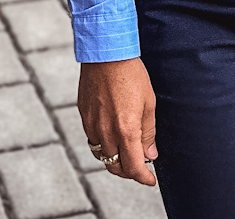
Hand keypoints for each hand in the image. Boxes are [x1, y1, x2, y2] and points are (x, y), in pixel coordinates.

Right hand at [77, 58, 158, 184]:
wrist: (106, 54)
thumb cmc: (131, 75)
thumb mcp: (149, 104)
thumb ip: (148, 133)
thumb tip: (150, 154)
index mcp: (126, 131)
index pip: (134, 167)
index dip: (144, 178)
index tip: (150, 180)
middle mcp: (106, 132)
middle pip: (115, 166)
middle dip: (129, 172)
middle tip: (140, 169)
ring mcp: (92, 125)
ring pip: (102, 156)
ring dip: (114, 161)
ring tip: (126, 155)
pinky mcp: (84, 116)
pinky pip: (92, 140)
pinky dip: (103, 146)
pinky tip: (111, 138)